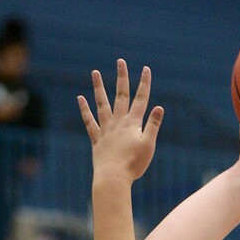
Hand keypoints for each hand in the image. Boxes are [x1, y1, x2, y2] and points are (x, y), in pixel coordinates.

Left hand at [78, 59, 162, 182]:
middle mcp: (118, 122)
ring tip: (95, 72)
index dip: (144, 84)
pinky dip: (84, 110)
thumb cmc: (133, 165)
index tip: (146, 69)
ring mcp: (106, 130)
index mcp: (133, 124)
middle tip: (120, 61)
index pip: (141, 99)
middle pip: (121, 96)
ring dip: (99, 87)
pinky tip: (80, 98)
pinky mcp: (97, 140)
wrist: (113, 178)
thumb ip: (153, 126)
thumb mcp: (149, 146)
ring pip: (102, 104)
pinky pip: (89, 122)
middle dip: (122, 78)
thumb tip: (159, 107)